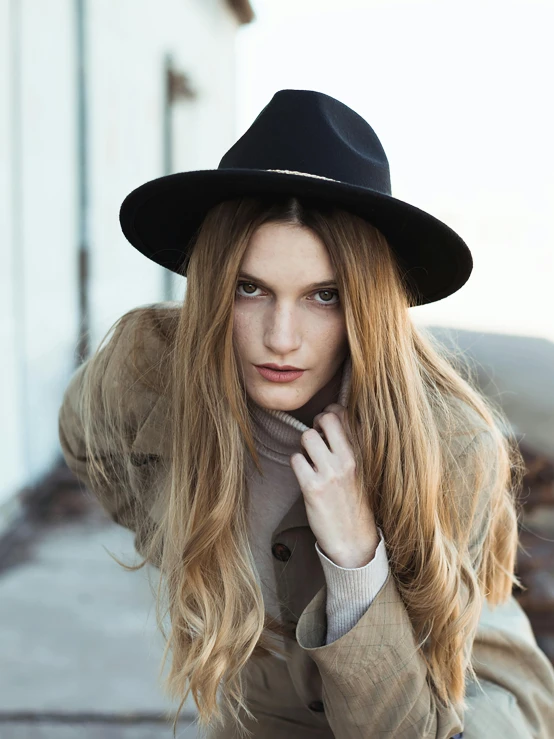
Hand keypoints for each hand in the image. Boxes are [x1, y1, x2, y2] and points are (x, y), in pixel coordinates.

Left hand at [290, 403, 379, 567]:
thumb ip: (349, 445)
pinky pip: (295, 459)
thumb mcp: (360, 470)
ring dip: (303, 447)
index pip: (343, 414)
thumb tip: (330, 419)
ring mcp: (330, 473)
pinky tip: (304, 476)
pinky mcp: (313, 487)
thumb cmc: (354, 502)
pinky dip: (296, 465)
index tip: (326, 428)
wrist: (354, 540)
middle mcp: (348, 459)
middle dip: (315, 425)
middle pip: (325, 418)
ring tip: (310, 461)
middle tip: (315, 441)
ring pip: (307, 436)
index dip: (329, 415)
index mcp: (361, 453)